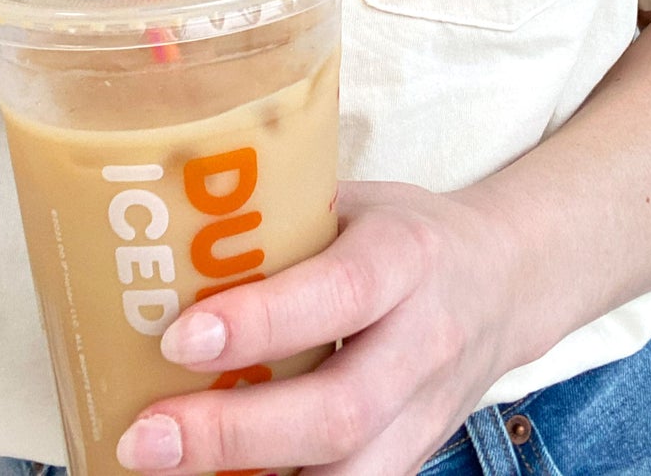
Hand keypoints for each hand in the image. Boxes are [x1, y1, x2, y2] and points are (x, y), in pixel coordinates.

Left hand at [114, 179, 516, 475]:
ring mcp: (426, 412)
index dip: (261, 322)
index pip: (339, 292)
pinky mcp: (417, 457)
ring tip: (164, 472)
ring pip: (352, 474)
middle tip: (146, 437)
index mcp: (405, 255)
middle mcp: (424, 340)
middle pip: (339, 408)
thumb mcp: (352, 202)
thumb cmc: (402, 233)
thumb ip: (279, 223)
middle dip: (234, 432)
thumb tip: (160, 236)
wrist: (504, 279)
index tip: (178, 338)